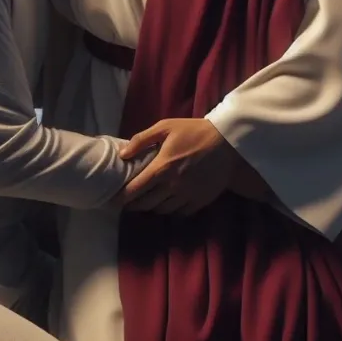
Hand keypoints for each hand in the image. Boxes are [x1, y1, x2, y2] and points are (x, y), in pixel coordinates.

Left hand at [115, 119, 237, 215]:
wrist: (227, 142)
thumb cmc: (193, 131)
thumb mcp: (165, 127)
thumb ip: (141, 140)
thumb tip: (122, 155)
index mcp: (162, 167)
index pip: (135, 190)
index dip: (122, 198)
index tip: (115, 200)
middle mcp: (173, 186)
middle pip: (146, 204)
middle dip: (135, 204)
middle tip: (130, 201)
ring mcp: (187, 195)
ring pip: (162, 210)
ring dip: (153, 207)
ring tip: (149, 200)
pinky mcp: (200, 201)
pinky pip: (180, 213)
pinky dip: (172, 210)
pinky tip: (169, 202)